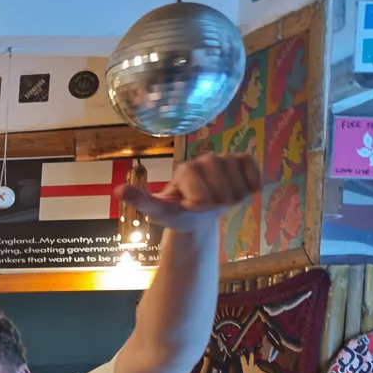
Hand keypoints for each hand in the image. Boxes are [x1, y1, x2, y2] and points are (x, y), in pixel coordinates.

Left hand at [120, 152, 261, 233]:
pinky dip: (250, 189)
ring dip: (232, 201)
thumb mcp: (158, 211)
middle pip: (223, 193)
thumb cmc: (178, 213)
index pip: (202, 198)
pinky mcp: (244, 160)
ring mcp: (226, 158)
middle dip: (216, 207)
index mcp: (185, 168)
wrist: (199, 214)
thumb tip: (117, 190)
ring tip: (219, 200)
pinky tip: (237, 191)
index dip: (199, 208)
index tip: (189, 207)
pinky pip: (255, 178)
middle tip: (206, 206)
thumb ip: (141, 200)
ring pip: (239, 189)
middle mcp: (206, 159)